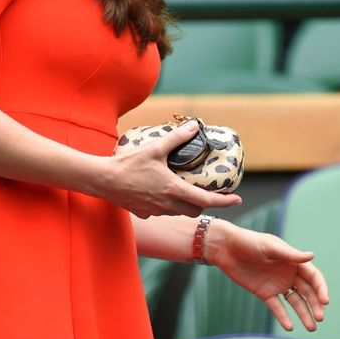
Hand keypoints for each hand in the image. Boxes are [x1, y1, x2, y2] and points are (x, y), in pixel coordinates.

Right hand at [105, 119, 240, 217]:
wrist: (102, 180)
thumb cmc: (128, 164)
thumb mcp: (155, 148)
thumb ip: (176, 138)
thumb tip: (194, 126)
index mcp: (173, 190)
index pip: (206, 201)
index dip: (224, 201)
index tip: (237, 198)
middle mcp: (166, 204)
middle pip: (194, 210)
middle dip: (205, 204)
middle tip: (211, 193)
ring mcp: (154, 211)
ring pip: (178, 212)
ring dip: (186, 204)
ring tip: (188, 190)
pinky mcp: (143, 212)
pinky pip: (161, 211)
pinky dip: (168, 205)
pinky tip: (163, 193)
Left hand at [206, 219, 328, 331]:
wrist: (226, 248)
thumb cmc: (249, 242)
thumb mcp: (270, 247)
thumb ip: (290, 254)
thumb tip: (312, 256)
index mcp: (294, 261)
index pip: (313, 277)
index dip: (321, 289)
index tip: (325, 301)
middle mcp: (289, 273)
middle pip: (307, 292)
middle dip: (315, 304)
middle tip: (320, 318)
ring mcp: (277, 284)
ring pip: (295, 302)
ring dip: (304, 314)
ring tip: (311, 328)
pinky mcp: (265, 293)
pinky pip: (277, 307)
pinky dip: (283, 317)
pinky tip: (290, 327)